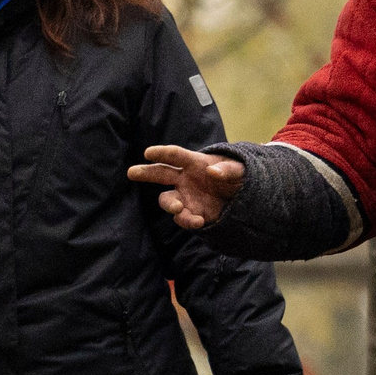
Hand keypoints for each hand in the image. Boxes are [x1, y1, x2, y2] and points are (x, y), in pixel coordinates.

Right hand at [128, 145, 244, 229]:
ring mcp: (186, 197)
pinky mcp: (192, 213)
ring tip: (177, 208)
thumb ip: (229, 169)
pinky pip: (183, 218)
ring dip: (169, 204)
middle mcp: (185, 179)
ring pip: (168, 200)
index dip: (162, 153)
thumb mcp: (241, 170)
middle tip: (132, 173)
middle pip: (161, 174)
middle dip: (146, 173)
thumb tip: (212, 171)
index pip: (175, 155)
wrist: (244, 197)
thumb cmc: (240, 177)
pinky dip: (187, 220)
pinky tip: (198, 221)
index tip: (148, 153)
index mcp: (195, 163)